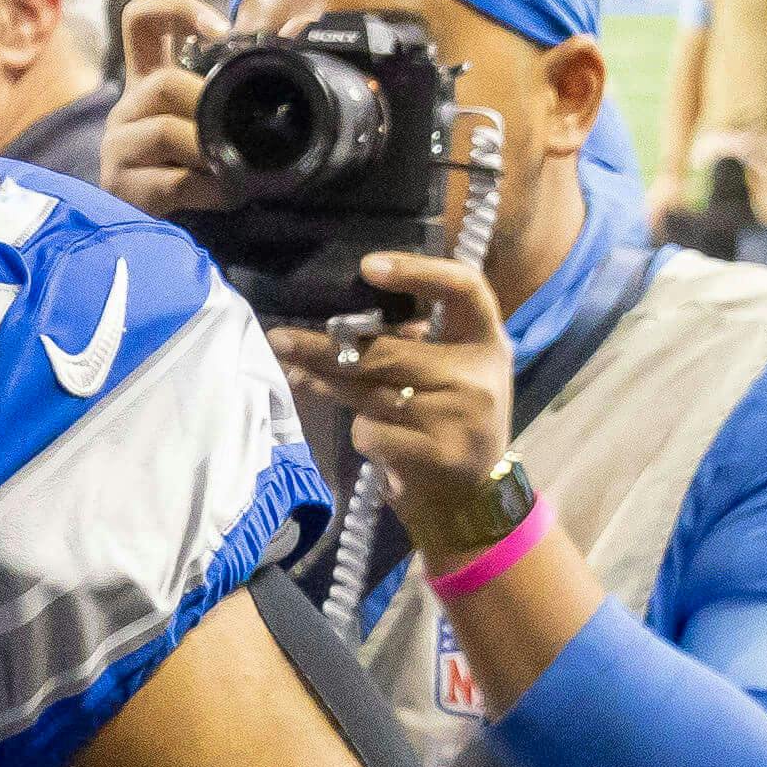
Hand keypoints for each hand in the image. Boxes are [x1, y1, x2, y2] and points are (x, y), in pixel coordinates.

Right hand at [96, 0, 234, 222]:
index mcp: (147, 78)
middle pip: (163, 82)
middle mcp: (127, 106)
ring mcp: (118, 146)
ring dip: (210, 149)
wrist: (154, 225)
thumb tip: (301, 27)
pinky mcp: (123, 186)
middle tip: (237, 122)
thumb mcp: (214, 113)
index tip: (221, 31)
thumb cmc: (191, 162)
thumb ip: (250, 72)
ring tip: (235, 163)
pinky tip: (228, 192)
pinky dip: (211, 187)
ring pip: (165, 132)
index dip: (176, 10)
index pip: (140, 20)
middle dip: (209, 103)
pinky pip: (173, 181)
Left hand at [270, 250, 517, 537]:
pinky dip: (362, 433)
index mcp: (486, 342)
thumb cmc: (453, 423)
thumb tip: (338, 328)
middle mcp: (477, 375)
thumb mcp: (453, 376)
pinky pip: (372, 432)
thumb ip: (416, 347)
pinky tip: (372, 437)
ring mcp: (458, 417)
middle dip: (326, 346)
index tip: (368, 266)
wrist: (474, 499)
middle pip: (389, 351)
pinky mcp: (437, 454)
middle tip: (279, 338)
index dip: (418, 272)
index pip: (463, 288)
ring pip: (371, 392)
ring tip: (296, 373)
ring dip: (327, 385)